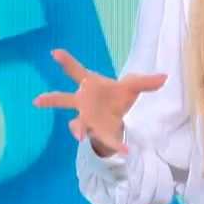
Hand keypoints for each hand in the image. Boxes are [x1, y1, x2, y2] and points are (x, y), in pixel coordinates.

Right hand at [32, 48, 165, 156]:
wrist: (116, 116)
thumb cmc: (117, 96)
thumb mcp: (132, 87)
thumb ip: (146, 82)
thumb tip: (166, 76)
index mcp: (89, 85)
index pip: (75, 71)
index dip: (66, 61)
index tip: (54, 52)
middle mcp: (83, 103)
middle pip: (63, 100)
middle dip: (51, 100)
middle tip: (37, 101)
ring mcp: (87, 119)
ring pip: (76, 124)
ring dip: (78, 129)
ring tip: (80, 136)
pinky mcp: (98, 133)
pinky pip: (104, 140)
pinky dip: (115, 146)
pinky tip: (125, 151)